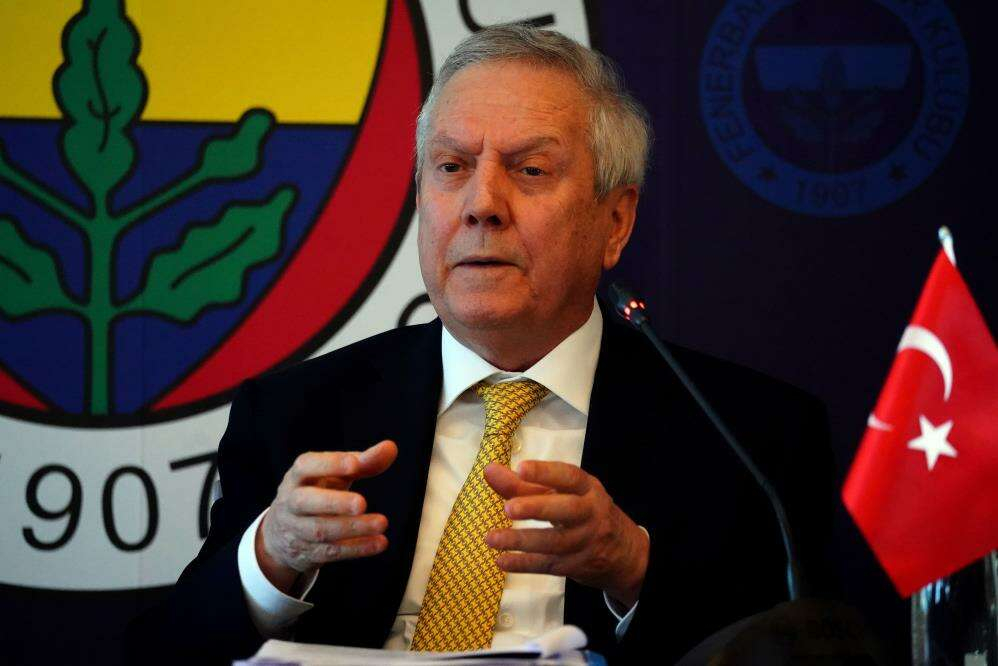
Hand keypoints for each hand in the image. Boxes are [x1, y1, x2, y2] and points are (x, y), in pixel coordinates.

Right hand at [257, 440, 397, 591]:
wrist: (283, 533)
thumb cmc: (317, 492)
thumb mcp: (334, 475)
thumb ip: (363, 462)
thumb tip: (391, 447)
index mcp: (298, 476)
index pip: (307, 466)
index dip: (329, 464)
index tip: (355, 463)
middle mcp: (292, 502)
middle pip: (305, 501)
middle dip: (334, 502)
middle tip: (362, 503)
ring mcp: (296, 529)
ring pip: (320, 530)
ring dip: (353, 528)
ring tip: (382, 522)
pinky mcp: (307, 552)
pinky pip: (331, 552)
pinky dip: (357, 548)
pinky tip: (379, 542)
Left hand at [484, 460, 648, 607]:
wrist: (623, 551)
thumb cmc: (582, 512)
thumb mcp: (561, 493)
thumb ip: (524, 483)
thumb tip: (489, 470)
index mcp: (587, 489)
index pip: (569, 477)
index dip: (545, 472)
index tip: (521, 468)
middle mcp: (590, 513)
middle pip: (566, 510)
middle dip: (537, 508)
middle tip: (508, 508)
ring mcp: (585, 542)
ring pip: (554, 542)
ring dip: (521, 540)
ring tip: (492, 538)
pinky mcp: (576, 566)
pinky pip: (548, 565)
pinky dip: (524, 564)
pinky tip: (501, 561)